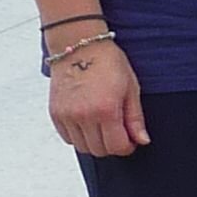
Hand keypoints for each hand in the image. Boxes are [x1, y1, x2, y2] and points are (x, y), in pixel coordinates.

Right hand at [47, 38, 148, 157]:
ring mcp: (66, 115)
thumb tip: (142, 140)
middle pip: (99, 150)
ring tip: (103, 126)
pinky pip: (68, 138)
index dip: (127, 147)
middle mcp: (83, 115)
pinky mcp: (55, 113)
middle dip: (112, 145)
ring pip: (82, 147)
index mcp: (105, 110)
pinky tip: (88, 123)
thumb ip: (135, 118)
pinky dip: (79, 136)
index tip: (131, 140)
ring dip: (95, 142)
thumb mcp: (131, 88)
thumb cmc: (108, 62)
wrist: (79, 46)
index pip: (117, 147)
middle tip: (118, 132)